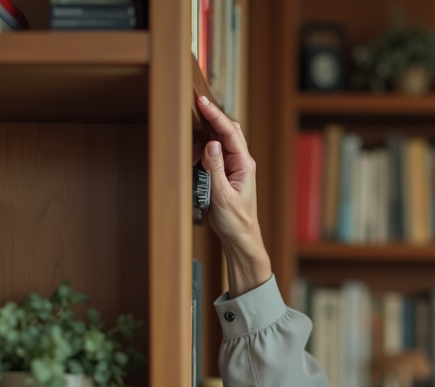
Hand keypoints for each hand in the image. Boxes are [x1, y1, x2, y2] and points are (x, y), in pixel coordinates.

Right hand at [193, 96, 270, 295]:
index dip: (215, 114)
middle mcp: (241, 162)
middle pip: (227, 130)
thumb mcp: (223, 195)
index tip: (201, 101)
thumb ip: (216, 168)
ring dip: (205, 134)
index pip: (229, 132)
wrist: (240, 237)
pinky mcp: (225, 173)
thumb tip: (210, 143)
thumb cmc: (236, 220)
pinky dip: (202, 148)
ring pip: (219, 140)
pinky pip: (214, 153)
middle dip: (211, 116)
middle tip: (194, 105)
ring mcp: (234, 166)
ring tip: (190, 137)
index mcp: (244, 164)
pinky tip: (193, 152)